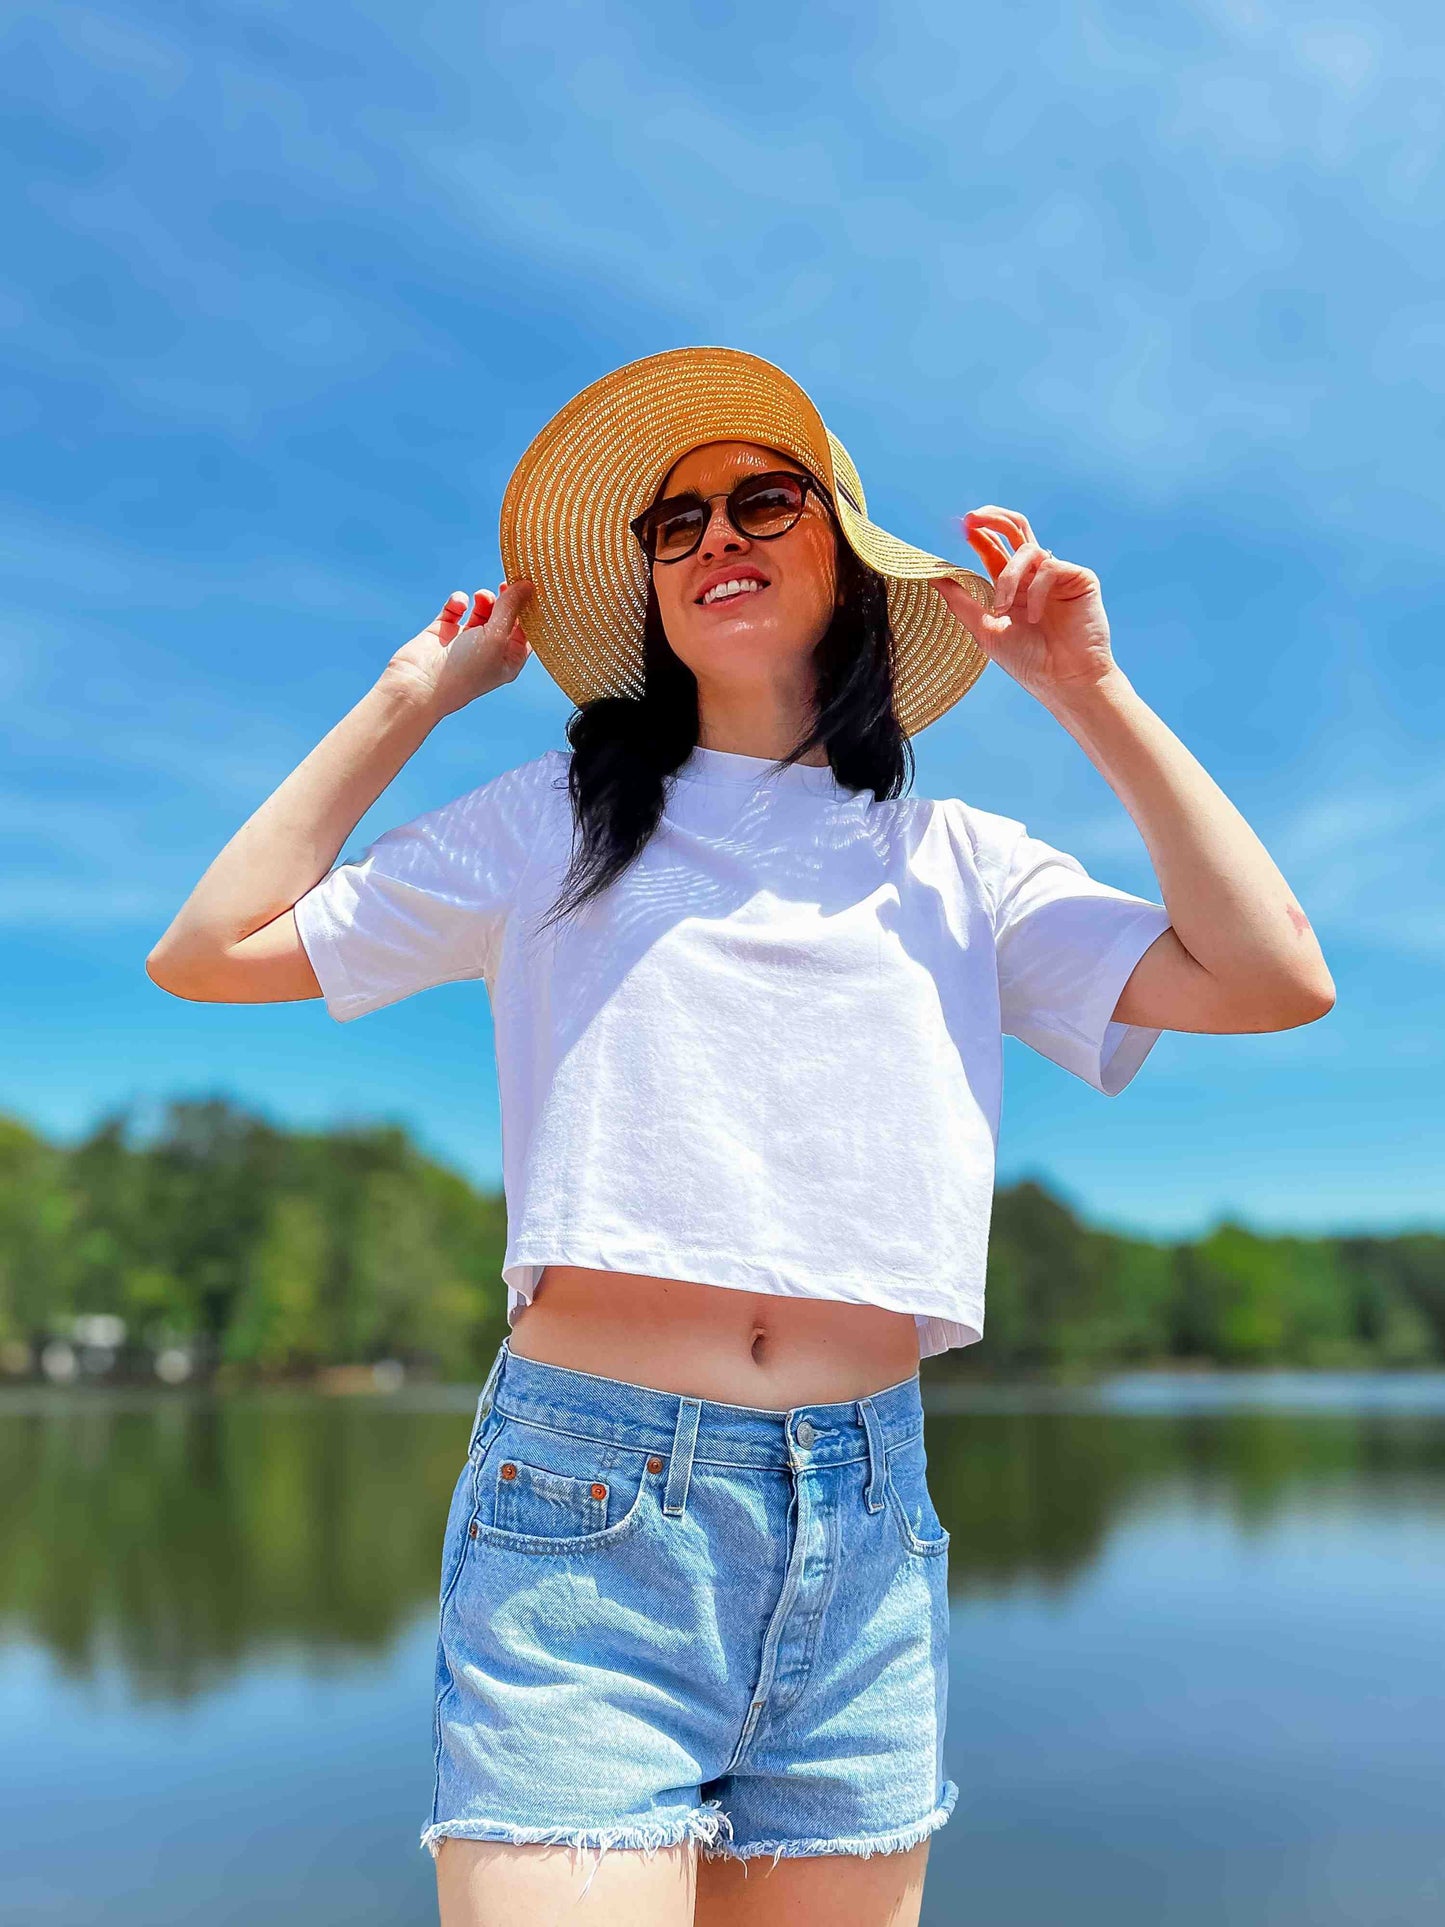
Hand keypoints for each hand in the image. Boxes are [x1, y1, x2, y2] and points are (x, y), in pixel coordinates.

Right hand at [380, 582, 533, 718]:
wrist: (420, 684)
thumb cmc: (465, 669)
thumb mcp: (495, 637)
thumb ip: (510, 608)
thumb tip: (528, 585)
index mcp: (508, 660)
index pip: (527, 631)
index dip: (529, 609)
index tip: (530, 586)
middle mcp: (490, 651)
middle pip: (506, 617)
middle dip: (507, 600)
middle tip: (506, 584)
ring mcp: (466, 640)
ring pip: (483, 610)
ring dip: (485, 599)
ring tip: (482, 596)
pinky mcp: (444, 631)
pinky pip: (456, 609)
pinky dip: (459, 602)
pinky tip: (458, 605)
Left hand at [932, 507, 1118, 706]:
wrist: (1063, 681)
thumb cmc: (1028, 661)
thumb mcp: (986, 629)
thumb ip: (961, 601)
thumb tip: (932, 575)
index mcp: (1014, 587)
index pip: (994, 550)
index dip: (978, 536)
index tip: (960, 526)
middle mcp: (1035, 576)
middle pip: (1016, 529)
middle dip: (993, 519)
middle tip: (972, 519)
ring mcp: (1058, 575)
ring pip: (1027, 549)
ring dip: (1008, 577)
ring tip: (1003, 608)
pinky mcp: (1079, 577)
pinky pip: (1049, 567)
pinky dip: (1036, 591)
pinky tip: (1035, 617)